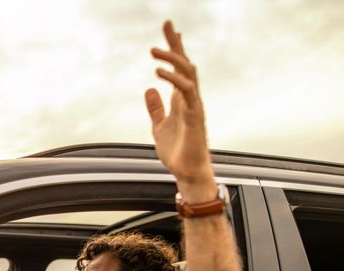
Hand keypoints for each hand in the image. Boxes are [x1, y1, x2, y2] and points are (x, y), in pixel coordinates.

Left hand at [145, 20, 215, 200]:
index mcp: (182, 100)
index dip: (175, 49)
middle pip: (186, 64)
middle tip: (167, 25)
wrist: (186, 173)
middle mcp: (190, 99)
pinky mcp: (195, 117)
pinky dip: (173, 80)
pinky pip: (186, 93)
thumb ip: (155, 108)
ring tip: (154, 50)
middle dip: (176, 45)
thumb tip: (148, 90)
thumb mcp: (158, 127)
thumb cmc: (176, 152)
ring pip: (188, 74)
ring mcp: (194, 106)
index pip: (179, 69)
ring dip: (172, 60)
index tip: (170, 30)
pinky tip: (159, 73)